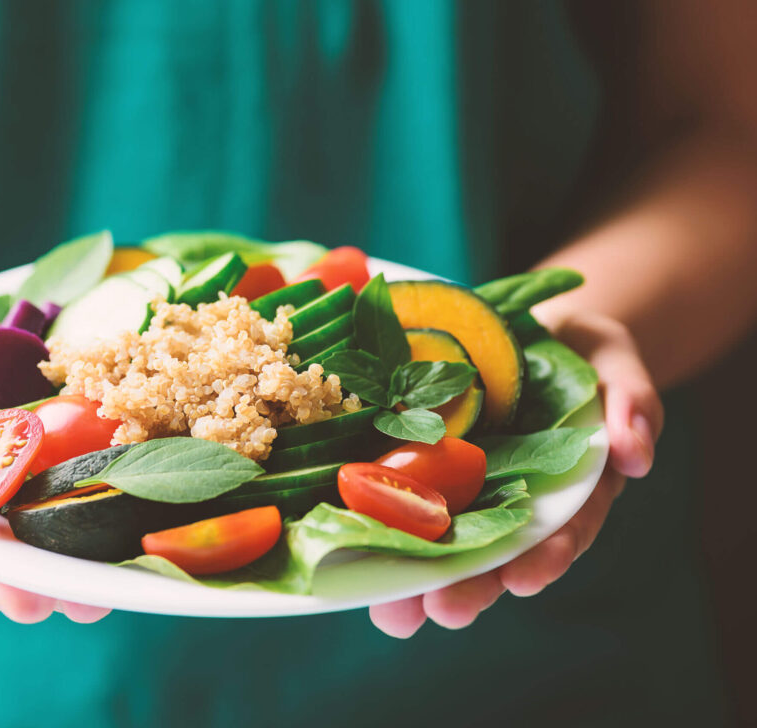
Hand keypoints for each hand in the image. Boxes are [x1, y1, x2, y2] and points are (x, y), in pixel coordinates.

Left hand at [369, 311, 663, 636]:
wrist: (523, 327)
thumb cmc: (578, 351)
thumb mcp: (614, 362)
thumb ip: (633, 403)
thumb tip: (635, 454)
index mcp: (566, 488)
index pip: (560, 532)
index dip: (544, 557)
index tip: (523, 580)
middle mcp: (512, 498)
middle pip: (494, 553)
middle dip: (470, 586)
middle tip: (445, 612)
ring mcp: (463, 485)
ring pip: (442, 541)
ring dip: (419, 578)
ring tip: (396, 614)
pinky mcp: (418, 463)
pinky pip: (397, 496)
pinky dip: (379, 522)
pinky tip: (353, 552)